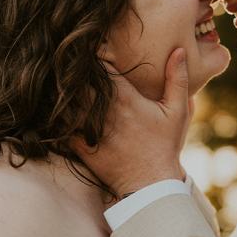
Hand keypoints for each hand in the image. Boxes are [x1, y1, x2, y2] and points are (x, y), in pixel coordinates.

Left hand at [73, 48, 192, 197]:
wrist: (150, 185)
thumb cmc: (164, 147)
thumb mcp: (178, 112)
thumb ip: (178, 79)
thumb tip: (178, 50)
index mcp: (124, 97)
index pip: (100, 65)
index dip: (94, 55)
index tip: (95, 50)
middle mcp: (103, 110)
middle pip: (78, 80)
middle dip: (75, 70)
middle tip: (73, 62)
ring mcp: (89, 128)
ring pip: (65, 100)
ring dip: (63, 90)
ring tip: (63, 82)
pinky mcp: (79, 145)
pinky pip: (60, 124)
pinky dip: (57, 114)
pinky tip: (58, 108)